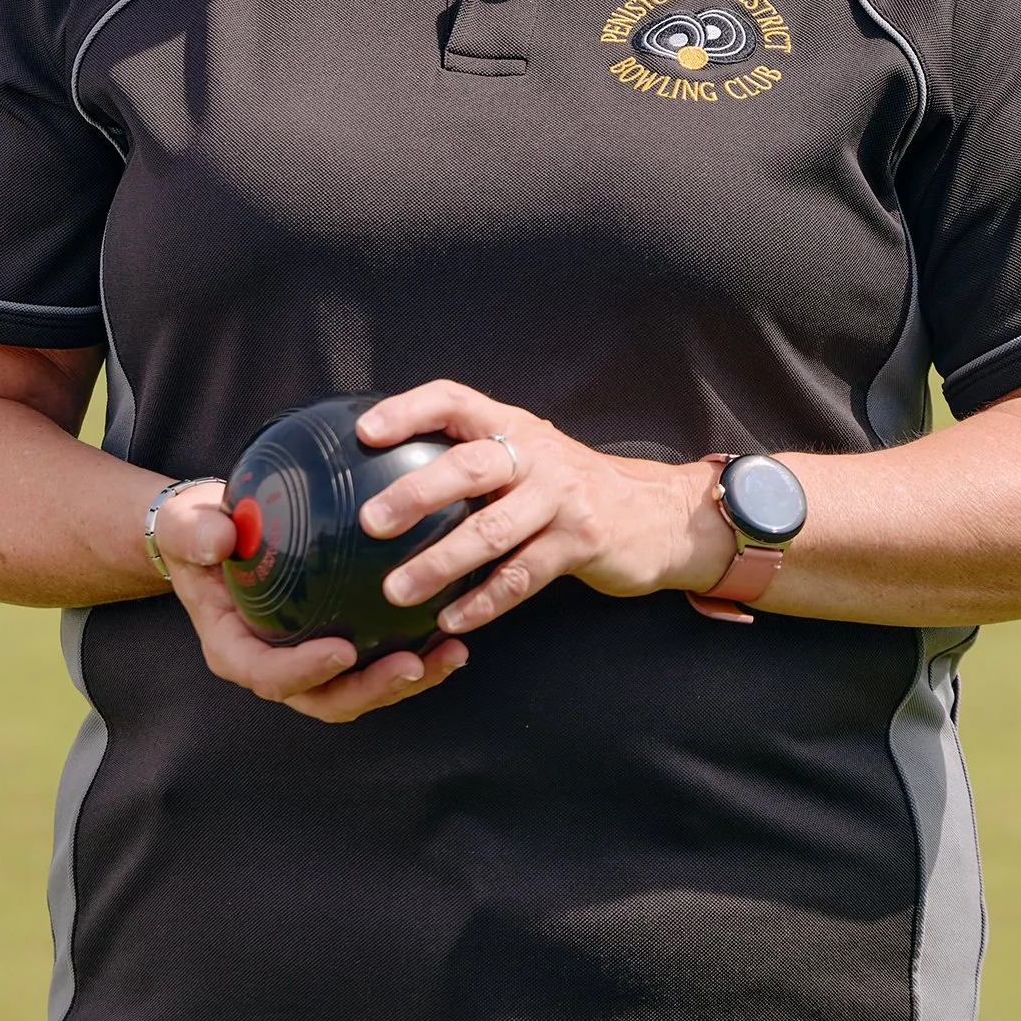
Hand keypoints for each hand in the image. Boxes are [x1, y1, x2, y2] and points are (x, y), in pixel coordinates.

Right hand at [152, 479, 470, 724]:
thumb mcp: (185, 526)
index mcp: (233, 648)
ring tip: (451, 653)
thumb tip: (218, 539)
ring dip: (407, 679)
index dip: (304, 672)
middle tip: (414, 664)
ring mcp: (308, 660)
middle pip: (324, 698)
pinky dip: (417, 652)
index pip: (267, 675)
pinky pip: (377, 658)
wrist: (211, 534)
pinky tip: (453, 626)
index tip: (342, 650)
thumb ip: (195, 533)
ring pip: (359, 688)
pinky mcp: (336, 644)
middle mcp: (273, 665)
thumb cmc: (197, 531)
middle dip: (371, 690)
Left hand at [354, 382, 732, 638]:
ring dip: (441, 563)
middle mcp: (537, 454)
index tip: (365, 432)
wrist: (656, 513)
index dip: (409, 410)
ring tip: (397, 591)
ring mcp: (562, 498)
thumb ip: (474, 461)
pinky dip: (484, 601)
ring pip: (492, 531)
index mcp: (513, 426)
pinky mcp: (582, 541)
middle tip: (370, 522)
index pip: (456, 400)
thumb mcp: (528, 458)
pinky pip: (523, 576)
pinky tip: (452, 619)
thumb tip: (387, 482)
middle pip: (471, 466)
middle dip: (416, 493)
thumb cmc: (567, 488)